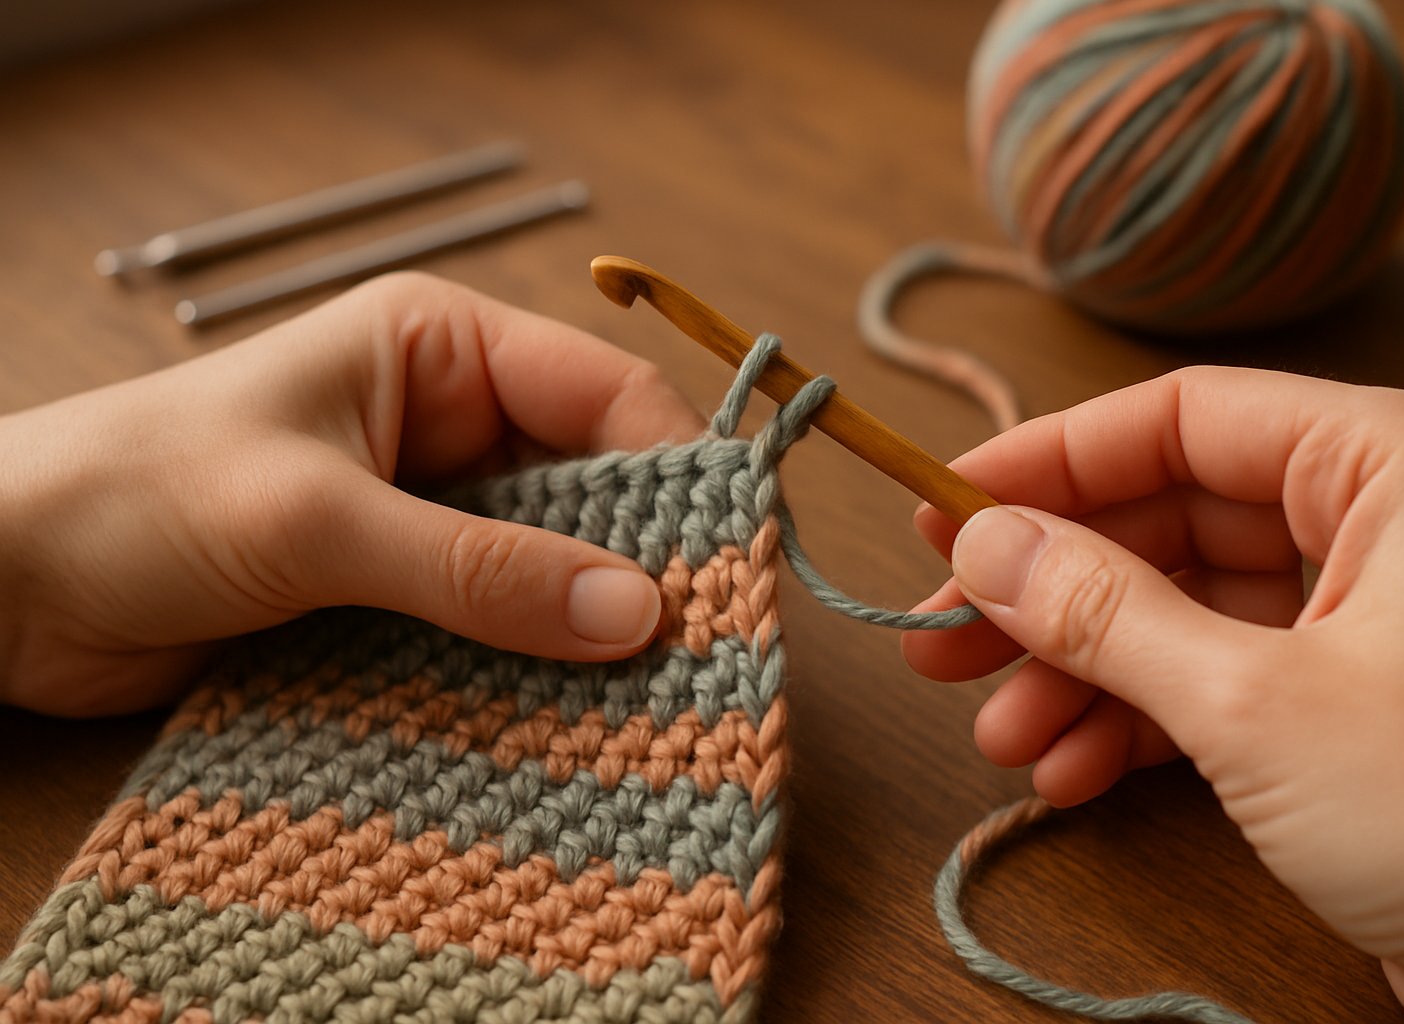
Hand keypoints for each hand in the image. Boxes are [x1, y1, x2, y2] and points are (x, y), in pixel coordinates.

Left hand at [0, 272, 703, 716]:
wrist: (5, 585)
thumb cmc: (139, 495)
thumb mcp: (319, 519)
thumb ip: (478, 570)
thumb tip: (637, 614)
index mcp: (443, 349)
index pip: (607, 397)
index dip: (680, 474)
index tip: (731, 568)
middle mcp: (455, 424)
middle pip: (597, 489)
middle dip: (644, 566)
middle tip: (699, 656)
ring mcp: (431, 513)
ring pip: (555, 568)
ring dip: (590, 629)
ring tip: (649, 703)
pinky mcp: (404, 592)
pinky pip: (500, 626)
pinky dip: (533, 669)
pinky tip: (567, 721)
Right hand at [903, 367, 1403, 1023]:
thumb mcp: (1252, 701)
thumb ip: (1102, 610)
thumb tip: (980, 544)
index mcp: (1389, 461)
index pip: (1178, 418)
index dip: (1045, 464)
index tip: (942, 515)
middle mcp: (1380, 521)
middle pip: (1164, 522)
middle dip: (1048, 596)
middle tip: (938, 642)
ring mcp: (1367, 619)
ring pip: (1179, 611)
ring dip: (1078, 674)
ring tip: (996, 737)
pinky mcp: (1352, 709)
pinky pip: (1214, 684)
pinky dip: (1136, 726)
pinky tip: (1069, 774)